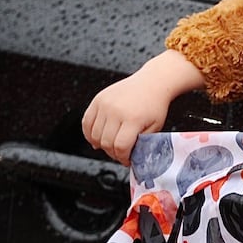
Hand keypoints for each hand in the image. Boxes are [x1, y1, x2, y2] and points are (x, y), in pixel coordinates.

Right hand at [82, 51, 204, 164]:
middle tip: (120, 154)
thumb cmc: (155, 105)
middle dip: (113, 153)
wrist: (152, 82)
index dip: (122, 158)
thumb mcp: (155, 127)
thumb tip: (127, 157)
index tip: (127, 160)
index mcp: (133, 119)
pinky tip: (97, 138)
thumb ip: (141, 143)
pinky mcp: (98, 99)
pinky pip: (86, 122)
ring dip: (101, 144)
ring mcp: (105, 104)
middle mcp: (116, 111)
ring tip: (111, 145)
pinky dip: (89, 133)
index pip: (120, 147)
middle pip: (106, 142)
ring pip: (94, 135)